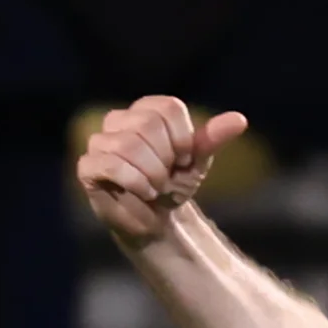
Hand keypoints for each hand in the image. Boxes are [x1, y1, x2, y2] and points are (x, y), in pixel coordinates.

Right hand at [77, 98, 249, 244]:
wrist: (157, 219)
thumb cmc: (174, 185)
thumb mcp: (196, 161)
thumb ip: (212, 138)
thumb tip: (239, 119)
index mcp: (145, 110)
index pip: (168, 108)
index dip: (184, 139)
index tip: (184, 159)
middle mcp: (118, 120)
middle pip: (148, 125)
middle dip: (167, 159)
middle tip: (167, 176)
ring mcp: (99, 142)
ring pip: (129, 145)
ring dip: (153, 175)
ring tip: (155, 187)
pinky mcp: (88, 166)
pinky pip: (112, 164)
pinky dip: (136, 183)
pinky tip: (143, 193)